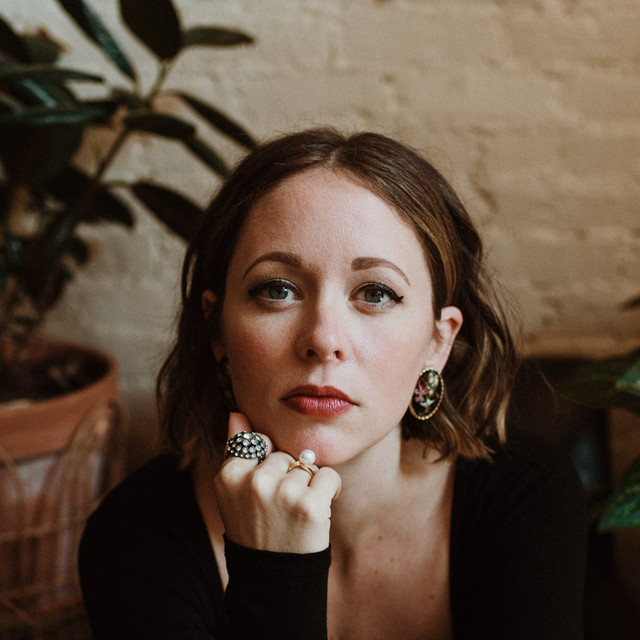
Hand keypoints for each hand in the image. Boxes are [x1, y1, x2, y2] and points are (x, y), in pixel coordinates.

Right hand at [213, 412, 341, 553]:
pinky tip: (315, 512)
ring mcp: (282, 493)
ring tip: (294, 514)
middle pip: (285, 454)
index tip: (263, 492)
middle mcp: (253, 481)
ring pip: (307, 465)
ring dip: (308, 485)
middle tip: (279, 509)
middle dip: (288, 476)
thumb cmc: (256, 527)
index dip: (268, 467)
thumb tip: (236, 413)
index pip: (259, 442)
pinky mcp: (309, 505)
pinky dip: (329, 491)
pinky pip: (329, 476)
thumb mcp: (234, 491)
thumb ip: (236, 449)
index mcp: (229, 475)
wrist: (273, 577)